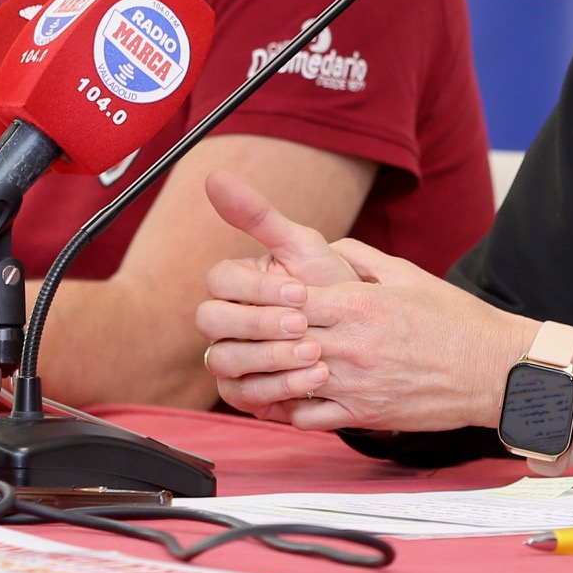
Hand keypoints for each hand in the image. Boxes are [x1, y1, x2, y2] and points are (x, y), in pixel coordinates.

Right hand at [196, 171, 361, 411]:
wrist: (361, 334)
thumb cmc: (329, 285)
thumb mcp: (304, 246)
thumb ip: (259, 214)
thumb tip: (215, 176)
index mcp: (235, 284)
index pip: (219, 280)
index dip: (256, 287)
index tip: (299, 290)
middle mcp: (226, 322)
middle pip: (211, 323)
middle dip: (259, 323)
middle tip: (304, 324)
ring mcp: (232, 357)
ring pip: (224, 361)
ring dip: (270, 358)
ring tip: (315, 354)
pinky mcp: (246, 392)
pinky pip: (243, 396)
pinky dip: (278, 387)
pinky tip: (313, 379)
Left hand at [257, 239, 535, 433]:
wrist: (494, 369)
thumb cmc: (454, 319)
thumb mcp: (408, 273)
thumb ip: (360, 257)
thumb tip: (325, 245)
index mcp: (360, 302)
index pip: (286, 294)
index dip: (255, 292)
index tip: (241, 289)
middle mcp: (351, 343)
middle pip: (274, 336)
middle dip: (244, 331)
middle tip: (224, 326)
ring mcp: (355, 384)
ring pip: (282, 381)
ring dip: (256, 372)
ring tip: (240, 363)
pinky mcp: (363, 415)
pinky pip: (306, 418)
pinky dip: (284, 408)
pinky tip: (276, 396)